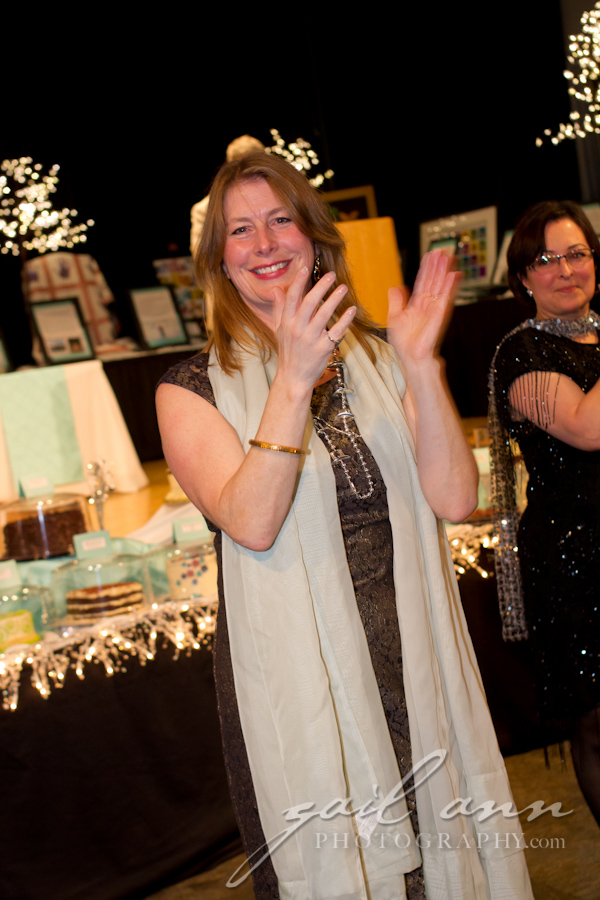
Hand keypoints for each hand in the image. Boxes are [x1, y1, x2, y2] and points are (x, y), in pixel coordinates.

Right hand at [272, 267, 355, 388]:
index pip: (292, 297)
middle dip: (320, 286)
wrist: (293, 377)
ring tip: (343, 288)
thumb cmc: (288, 352)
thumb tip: (276, 289)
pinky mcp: (324, 349)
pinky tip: (351, 310)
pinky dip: (345, 320)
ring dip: (335, 299)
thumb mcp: (279, 329)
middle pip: (309, 302)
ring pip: (324, 314)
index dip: (298, 282)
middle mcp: (298, 329)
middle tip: (331, 275)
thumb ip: (279, 308)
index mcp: (287, 322)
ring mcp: (311, 339)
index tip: (305, 268)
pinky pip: (336, 331)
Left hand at [387, 250, 460, 365]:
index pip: (423, 281)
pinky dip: (450, 286)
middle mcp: (427, 304)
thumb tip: (396, 287)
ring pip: (441, 285)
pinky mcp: (440, 315)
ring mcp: (435, 308)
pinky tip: (454, 275)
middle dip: (438, 265)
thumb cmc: (404, 342)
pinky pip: (446, 298)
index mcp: (417, 304)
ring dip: (445, 271)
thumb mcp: (395, 317)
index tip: (430, 255)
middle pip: (433, 280)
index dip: (426, 268)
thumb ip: (396, 301)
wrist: (410, 357)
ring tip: (448, 256)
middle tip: (442, 250)